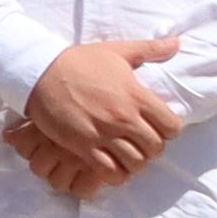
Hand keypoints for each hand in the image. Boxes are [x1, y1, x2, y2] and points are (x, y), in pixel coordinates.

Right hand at [18, 40, 186, 195]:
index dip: (169, 131)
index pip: (172, 127)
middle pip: (156, 149)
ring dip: (134, 164)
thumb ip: (150, 49)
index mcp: (137, 96)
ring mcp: (103, 133)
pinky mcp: (82, 145)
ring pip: (135, 163)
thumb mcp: (117, 51)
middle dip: (152, 149)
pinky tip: (111, 166)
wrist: (40, 71)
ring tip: (127, 157)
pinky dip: (115, 175)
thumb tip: (177, 43)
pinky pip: (109, 172)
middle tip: (141, 144)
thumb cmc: (79, 61)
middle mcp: (124, 118)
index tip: (158, 128)